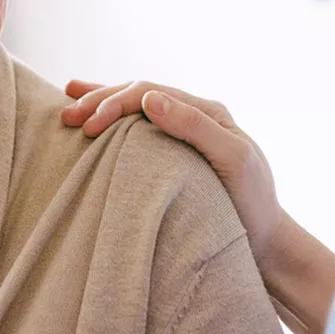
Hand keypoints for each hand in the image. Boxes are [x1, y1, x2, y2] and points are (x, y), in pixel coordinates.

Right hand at [62, 80, 282, 261]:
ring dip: (102, 103)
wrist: (266, 241)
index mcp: (205, 110)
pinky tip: (94, 118)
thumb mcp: (233, 160)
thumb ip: (194, 125)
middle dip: (100, 101)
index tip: (88, 126)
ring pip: (134, 107)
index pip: (149, 92)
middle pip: (138, 95)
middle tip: (68, 115)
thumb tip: (150, 98)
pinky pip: (139, 129)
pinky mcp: (174, 154)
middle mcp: (193, 115)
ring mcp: (183, 133)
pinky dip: (114, 120)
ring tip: (68, 102)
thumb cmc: (253, 202)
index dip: (115, 103)